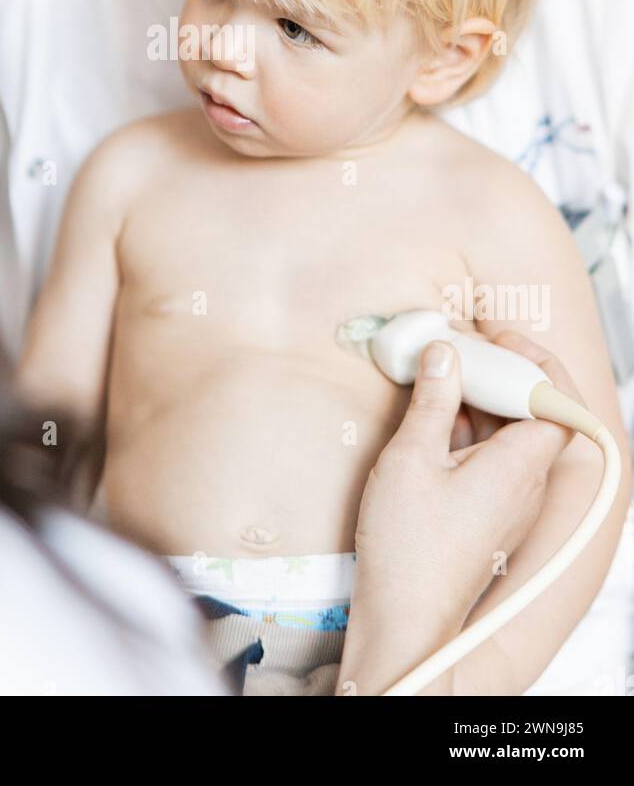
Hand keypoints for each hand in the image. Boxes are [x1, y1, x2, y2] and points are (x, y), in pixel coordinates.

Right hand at [338, 331, 581, 693]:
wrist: (405, 619)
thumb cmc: (410, 547)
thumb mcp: (412, 457)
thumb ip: (433, 400)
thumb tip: (445, 354)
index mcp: (520, 465)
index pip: (554, 402)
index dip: (532, 364)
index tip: (497, 340)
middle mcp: (526, 485)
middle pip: (529, 413)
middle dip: (497, 375)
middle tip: (458, 350)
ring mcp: (508, 503)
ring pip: (507, 436)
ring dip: (478, 402)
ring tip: (437, 377)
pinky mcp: (488, 516)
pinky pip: (490, 459)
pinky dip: (467, 431)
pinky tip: (431, 418)